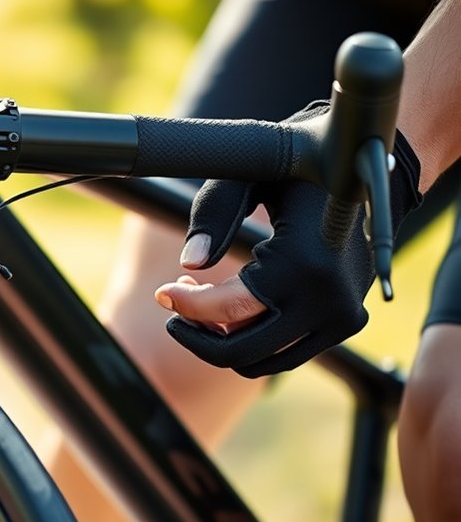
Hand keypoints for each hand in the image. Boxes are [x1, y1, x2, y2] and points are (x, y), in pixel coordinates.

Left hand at [153, 104, 422, 377]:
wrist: (360, 168)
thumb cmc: (295, 161)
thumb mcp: (248, 172)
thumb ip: (214, 212)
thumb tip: (189, 263)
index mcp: (306, 261)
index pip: (229, 308)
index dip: (186, 306)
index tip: (161, 292)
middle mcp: (330, 300)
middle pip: (243, 353)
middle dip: (197, 335)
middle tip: (174, 303)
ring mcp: (344, 317)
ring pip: (263, 361)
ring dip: (222, 340)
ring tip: (199, 299)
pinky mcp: (347, 323)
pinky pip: (285, 352)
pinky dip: (251, 338)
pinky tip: (229, 302)